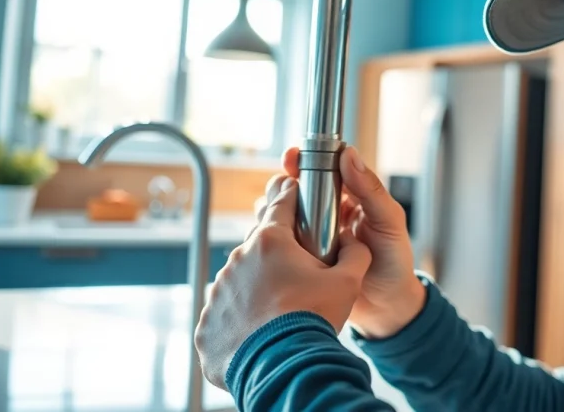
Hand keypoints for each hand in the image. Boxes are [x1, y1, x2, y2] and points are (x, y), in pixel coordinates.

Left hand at [194, 175, 371, 390]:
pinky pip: (226, 309)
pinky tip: (260, 327)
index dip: (293, 197)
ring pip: (241, 276)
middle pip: (261, 243)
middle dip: (278, 251)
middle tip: (299, 272)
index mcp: (270, 241)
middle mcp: (238, 259)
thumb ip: (355, 253)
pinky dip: (241, 315)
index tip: (299, 196)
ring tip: (280, 308)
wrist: (284, 368)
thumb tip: (354, 240)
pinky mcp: (207, 320)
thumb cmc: (313, 320)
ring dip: (258, 284)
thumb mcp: (347, 282)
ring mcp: (219, 290)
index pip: (282, 204)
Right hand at [283, 146, 426, 338]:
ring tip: (274, 222)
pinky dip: (270, 239)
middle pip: (295, 190)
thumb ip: (371, 190)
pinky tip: (268, 243)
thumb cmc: (395, 263)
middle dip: (282, 187)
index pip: (323, 170)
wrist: (387, 309)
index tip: (291, 157)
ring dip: (272, 212)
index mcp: (351, 197)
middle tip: (279, 194)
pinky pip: (279, 243)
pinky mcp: (300, 259)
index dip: (304, 161)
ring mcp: (312, 237)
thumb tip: (349, 155)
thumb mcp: (389, 222)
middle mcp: (328, 214)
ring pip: (282, 214)